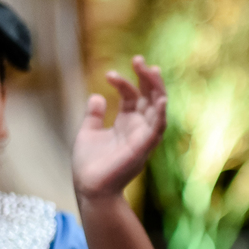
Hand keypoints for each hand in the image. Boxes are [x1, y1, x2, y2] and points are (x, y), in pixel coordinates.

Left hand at [72, 56, 167, 200]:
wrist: (89, 188)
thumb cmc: (89, 165)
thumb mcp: (88, 133)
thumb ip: (94, 115)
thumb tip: (96, 96)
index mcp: (127, 123)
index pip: (133, 97)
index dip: (126, 82)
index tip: (109, 73)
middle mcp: (138, 128)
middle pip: (150, 98)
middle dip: (148, 79)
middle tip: (140, 60)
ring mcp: (143, 137)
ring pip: (158, 109)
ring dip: (157, 89)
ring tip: (152, 70)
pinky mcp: (144, 148)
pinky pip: (157, 129)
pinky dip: (160, 114)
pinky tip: (160, 99)